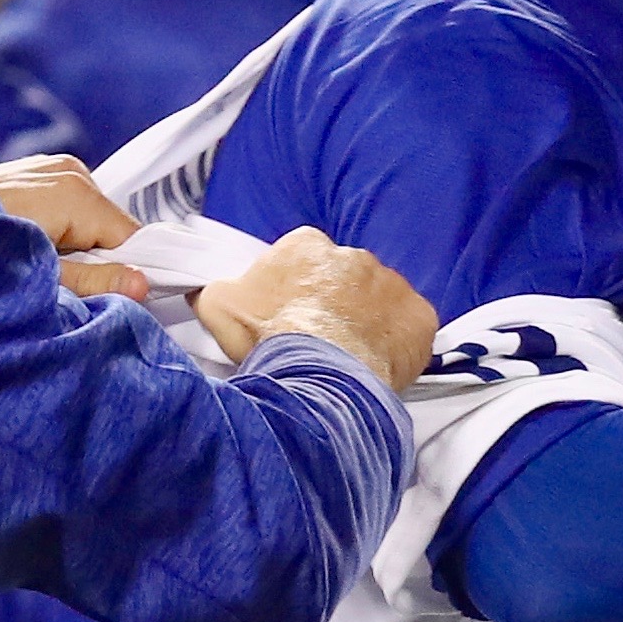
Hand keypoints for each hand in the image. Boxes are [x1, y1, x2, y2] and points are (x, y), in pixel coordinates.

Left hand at [0, 155, 148, 300]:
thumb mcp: (42, 279)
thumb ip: (96, 282)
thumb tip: (143, 285)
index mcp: (76, 191)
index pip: (132, 236)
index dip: (128, 271)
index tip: (117, 297)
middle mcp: (69, 170)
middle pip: (112, 227)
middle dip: (99, 259)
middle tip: (64, 284)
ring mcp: (50, 167)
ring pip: (91, 218)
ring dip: (77, 247)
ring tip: (39, 264)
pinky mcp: (36, 173)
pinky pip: (69, 206)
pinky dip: (60, 230)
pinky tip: (31, 245)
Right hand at [190, 226, 435, 387]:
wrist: (317, 376)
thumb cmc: (269, 338)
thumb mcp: (217, 306)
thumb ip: (214, 290)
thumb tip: (204, 290)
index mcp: (306, 246)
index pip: (301, 258)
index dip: (294, 289)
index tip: (289, 316)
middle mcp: (353, 256)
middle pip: (343, 278)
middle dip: (333, 304)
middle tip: (319, 341)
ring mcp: (391, 284)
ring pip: (379, 301)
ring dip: (366, 323)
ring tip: (348, 358)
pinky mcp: (418, 316)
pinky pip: (411, 327)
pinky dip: (399, 343)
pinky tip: (380, 365)